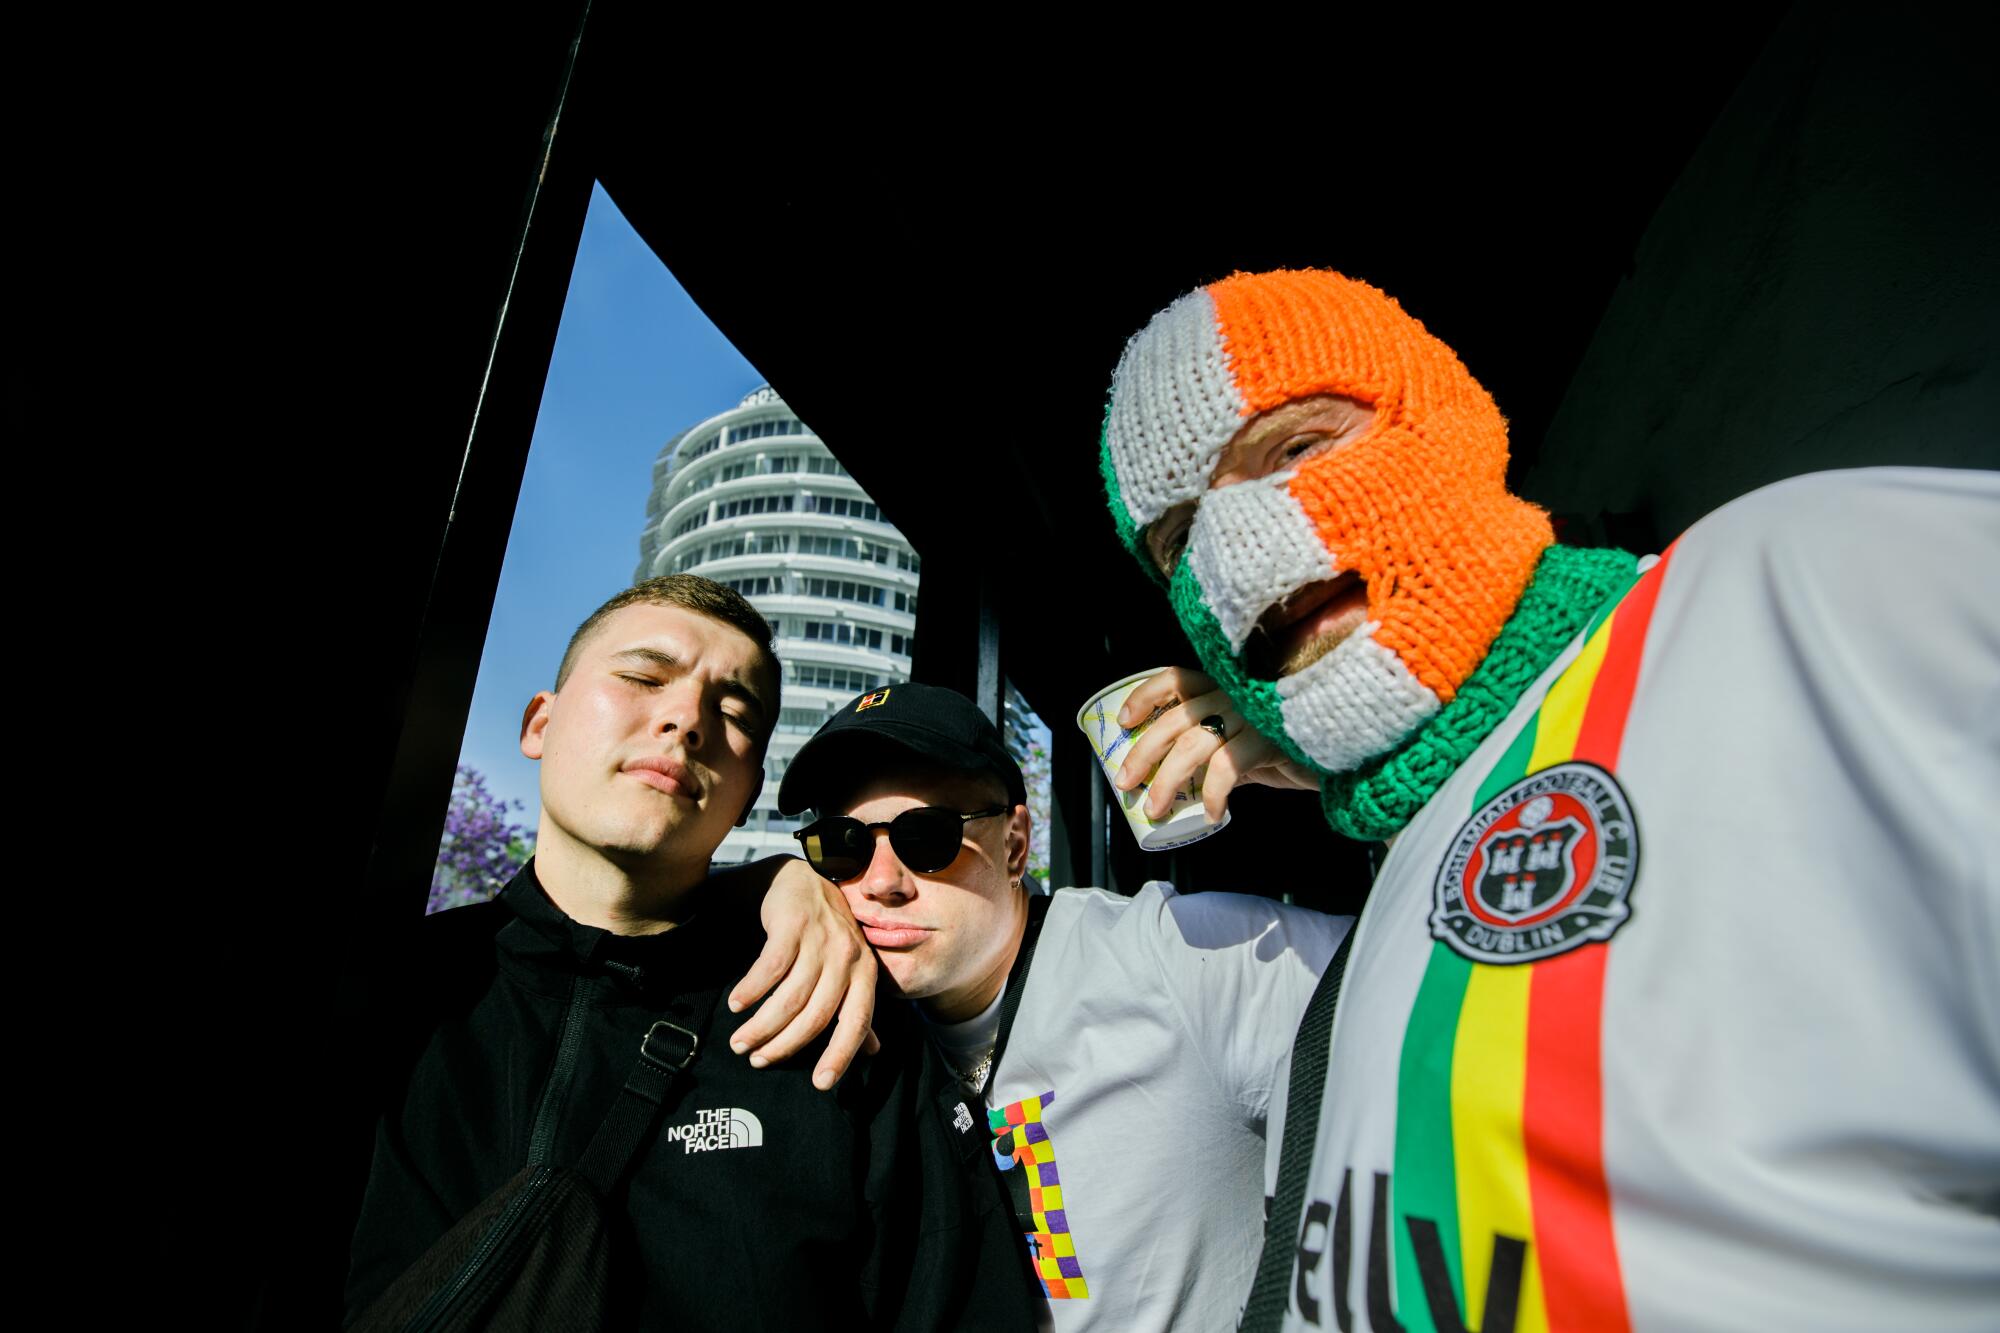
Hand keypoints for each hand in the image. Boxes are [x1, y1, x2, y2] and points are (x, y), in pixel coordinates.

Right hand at [727, 856, 879, 1089]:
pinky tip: (736, 1005)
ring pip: (790, 997)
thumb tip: (873, 1052)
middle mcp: (847, 958)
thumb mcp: (849, 969)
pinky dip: (751, 990)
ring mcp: (820, 940)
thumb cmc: (827, 934)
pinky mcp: (793, 925)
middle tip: (757, 1061)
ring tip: (739, 1042)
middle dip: (784, 1045)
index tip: (820, 1084)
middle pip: (816, 1016)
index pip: (856, 1023)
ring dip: (761, 1025)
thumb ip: (857, 1009)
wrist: (804, 881)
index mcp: (865, 974)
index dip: (840, 1056)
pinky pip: (770, 968)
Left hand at [1111, 666, 1319, 822]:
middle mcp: (1234, 694)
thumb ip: (1213, 750)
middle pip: (1176, 718)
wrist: (1337, 760)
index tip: (1124, 722)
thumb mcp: (1242, 745)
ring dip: (1167, 779)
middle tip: (1126, 783)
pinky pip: (1227, 767)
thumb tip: (1171, 777)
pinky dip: (1214, 794)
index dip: (1145, 696)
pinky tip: (1212, 814)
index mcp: (1224, 688)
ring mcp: (1252, 714)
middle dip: (1143, 752)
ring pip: (1193, 743)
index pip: (1176, 678)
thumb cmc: (1286, 751)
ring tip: (1155, 808)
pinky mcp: (1269, 739)